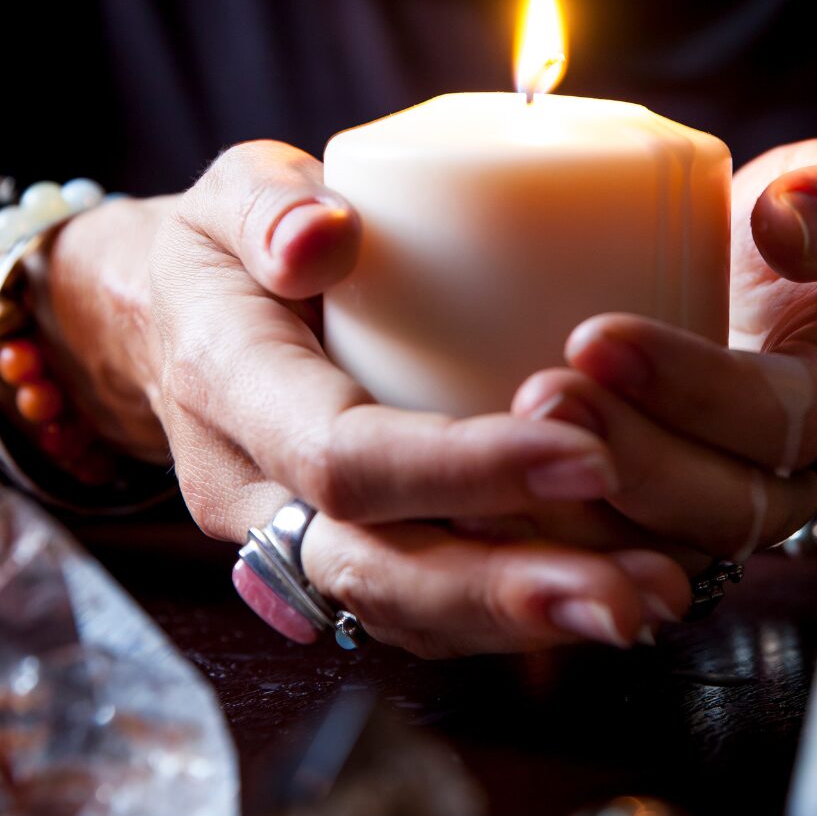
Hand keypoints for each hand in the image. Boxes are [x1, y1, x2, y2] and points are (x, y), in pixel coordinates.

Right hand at [40, 141, 687, 655]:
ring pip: (402, 610)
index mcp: (229, 388)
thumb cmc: (217, 252)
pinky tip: (598, 590)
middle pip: (378, 570)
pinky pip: (415, 605)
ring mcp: (286, 537)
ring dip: (527, 620)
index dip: (461, 469)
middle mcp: (253, 489)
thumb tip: (327, 236)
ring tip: (647, 602)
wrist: (168, 326)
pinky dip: (506, 613)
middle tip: (634, 593)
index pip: (344, 456)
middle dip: (510, 588)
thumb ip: (270, 208)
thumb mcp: (231, 195)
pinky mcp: (331, 551)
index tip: (584, 455)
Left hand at [512, 138, 816, 558]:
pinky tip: (478, 506)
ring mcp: (715, 513)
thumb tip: (789, 221)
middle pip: (721, 507)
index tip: (597, 337)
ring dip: (580, 516)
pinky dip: (547, 543)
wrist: (745, 291)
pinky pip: (608, 564)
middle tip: (541, 398)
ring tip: (500, 455)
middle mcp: (786, 480)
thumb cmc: (786, 237)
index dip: (697, 390)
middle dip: (630, 460)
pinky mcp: (653, 528)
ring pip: (659, 552)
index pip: (784, 419)